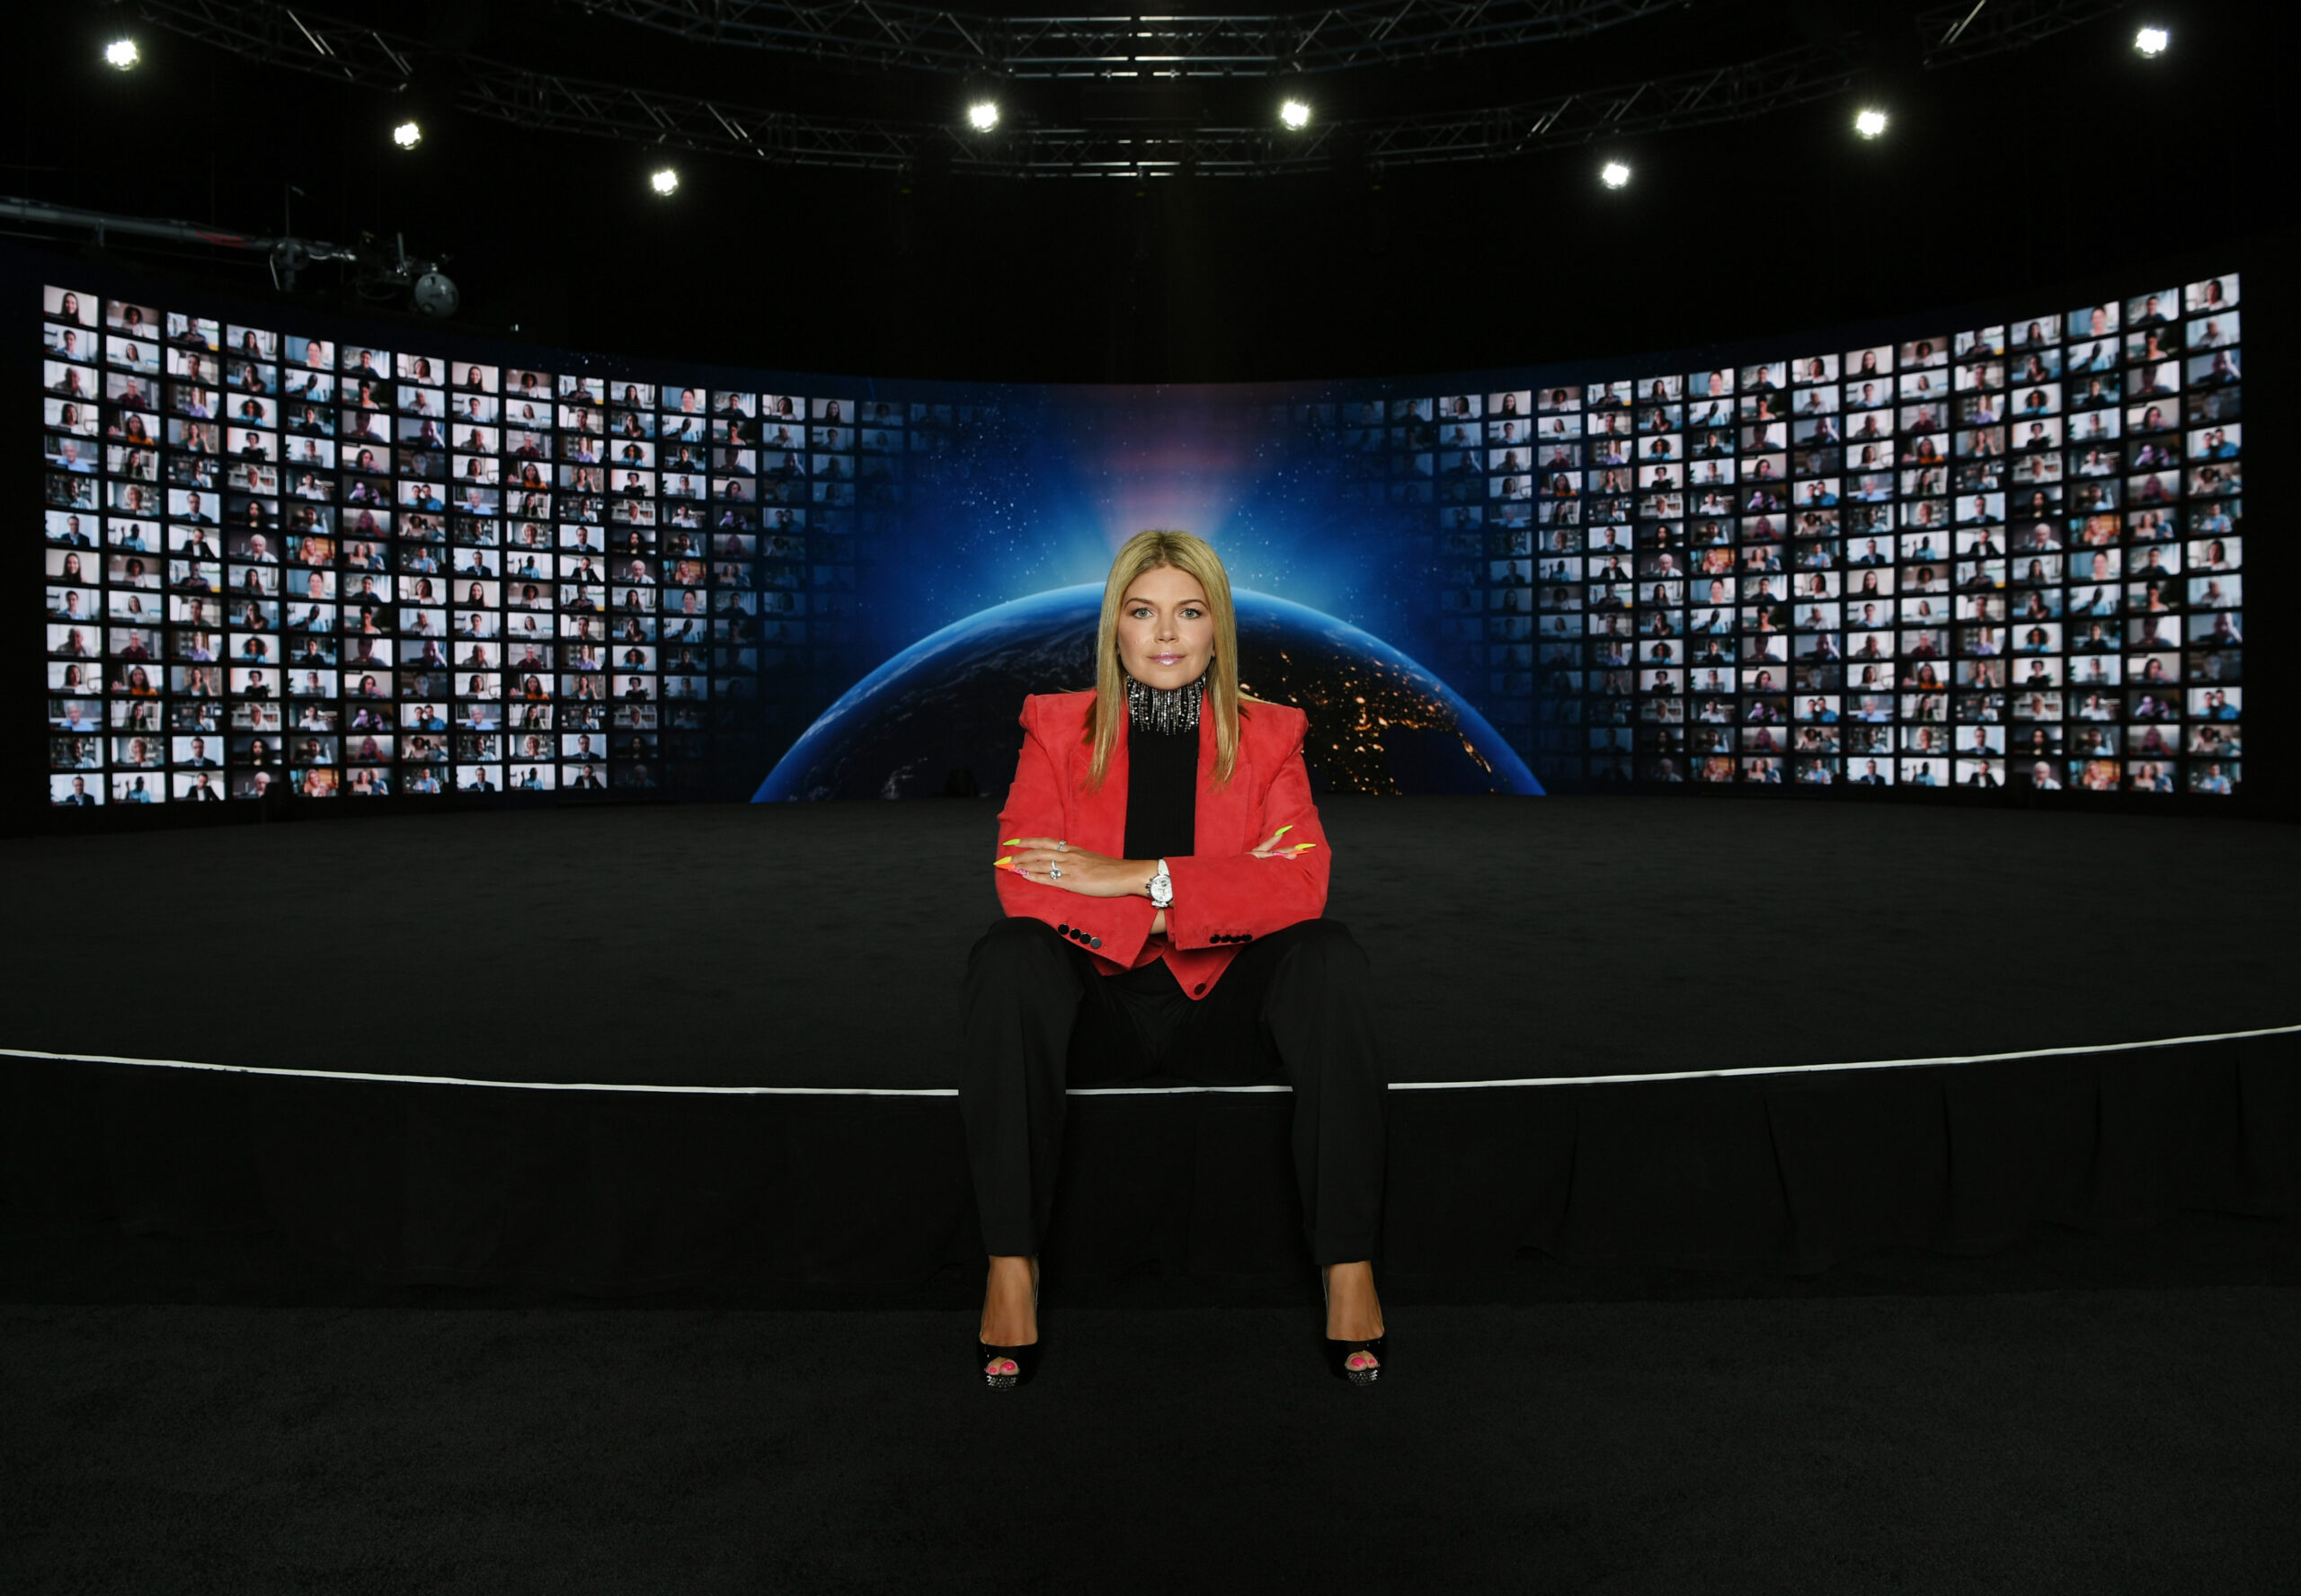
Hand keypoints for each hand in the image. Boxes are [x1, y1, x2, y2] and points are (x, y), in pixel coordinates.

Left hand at [997, 837, 1152, 898]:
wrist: (1126, 874)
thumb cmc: (1111, 870)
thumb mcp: (1090, 860)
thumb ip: (1076, 860)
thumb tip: (1063, 863)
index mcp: (1074, 850)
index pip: (1046, 842)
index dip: (1028, 842)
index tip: (1013, 842)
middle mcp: (1070, 856)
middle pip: (1039, 852)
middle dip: (1019, 854)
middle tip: (1003, 857)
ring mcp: (1071, 868)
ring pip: (1041, 863)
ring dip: (1023, 864)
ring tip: (1008, 866)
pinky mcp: (1074, 882)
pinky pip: (1050, 878)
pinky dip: (1035, 876)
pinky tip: (1024, 876)